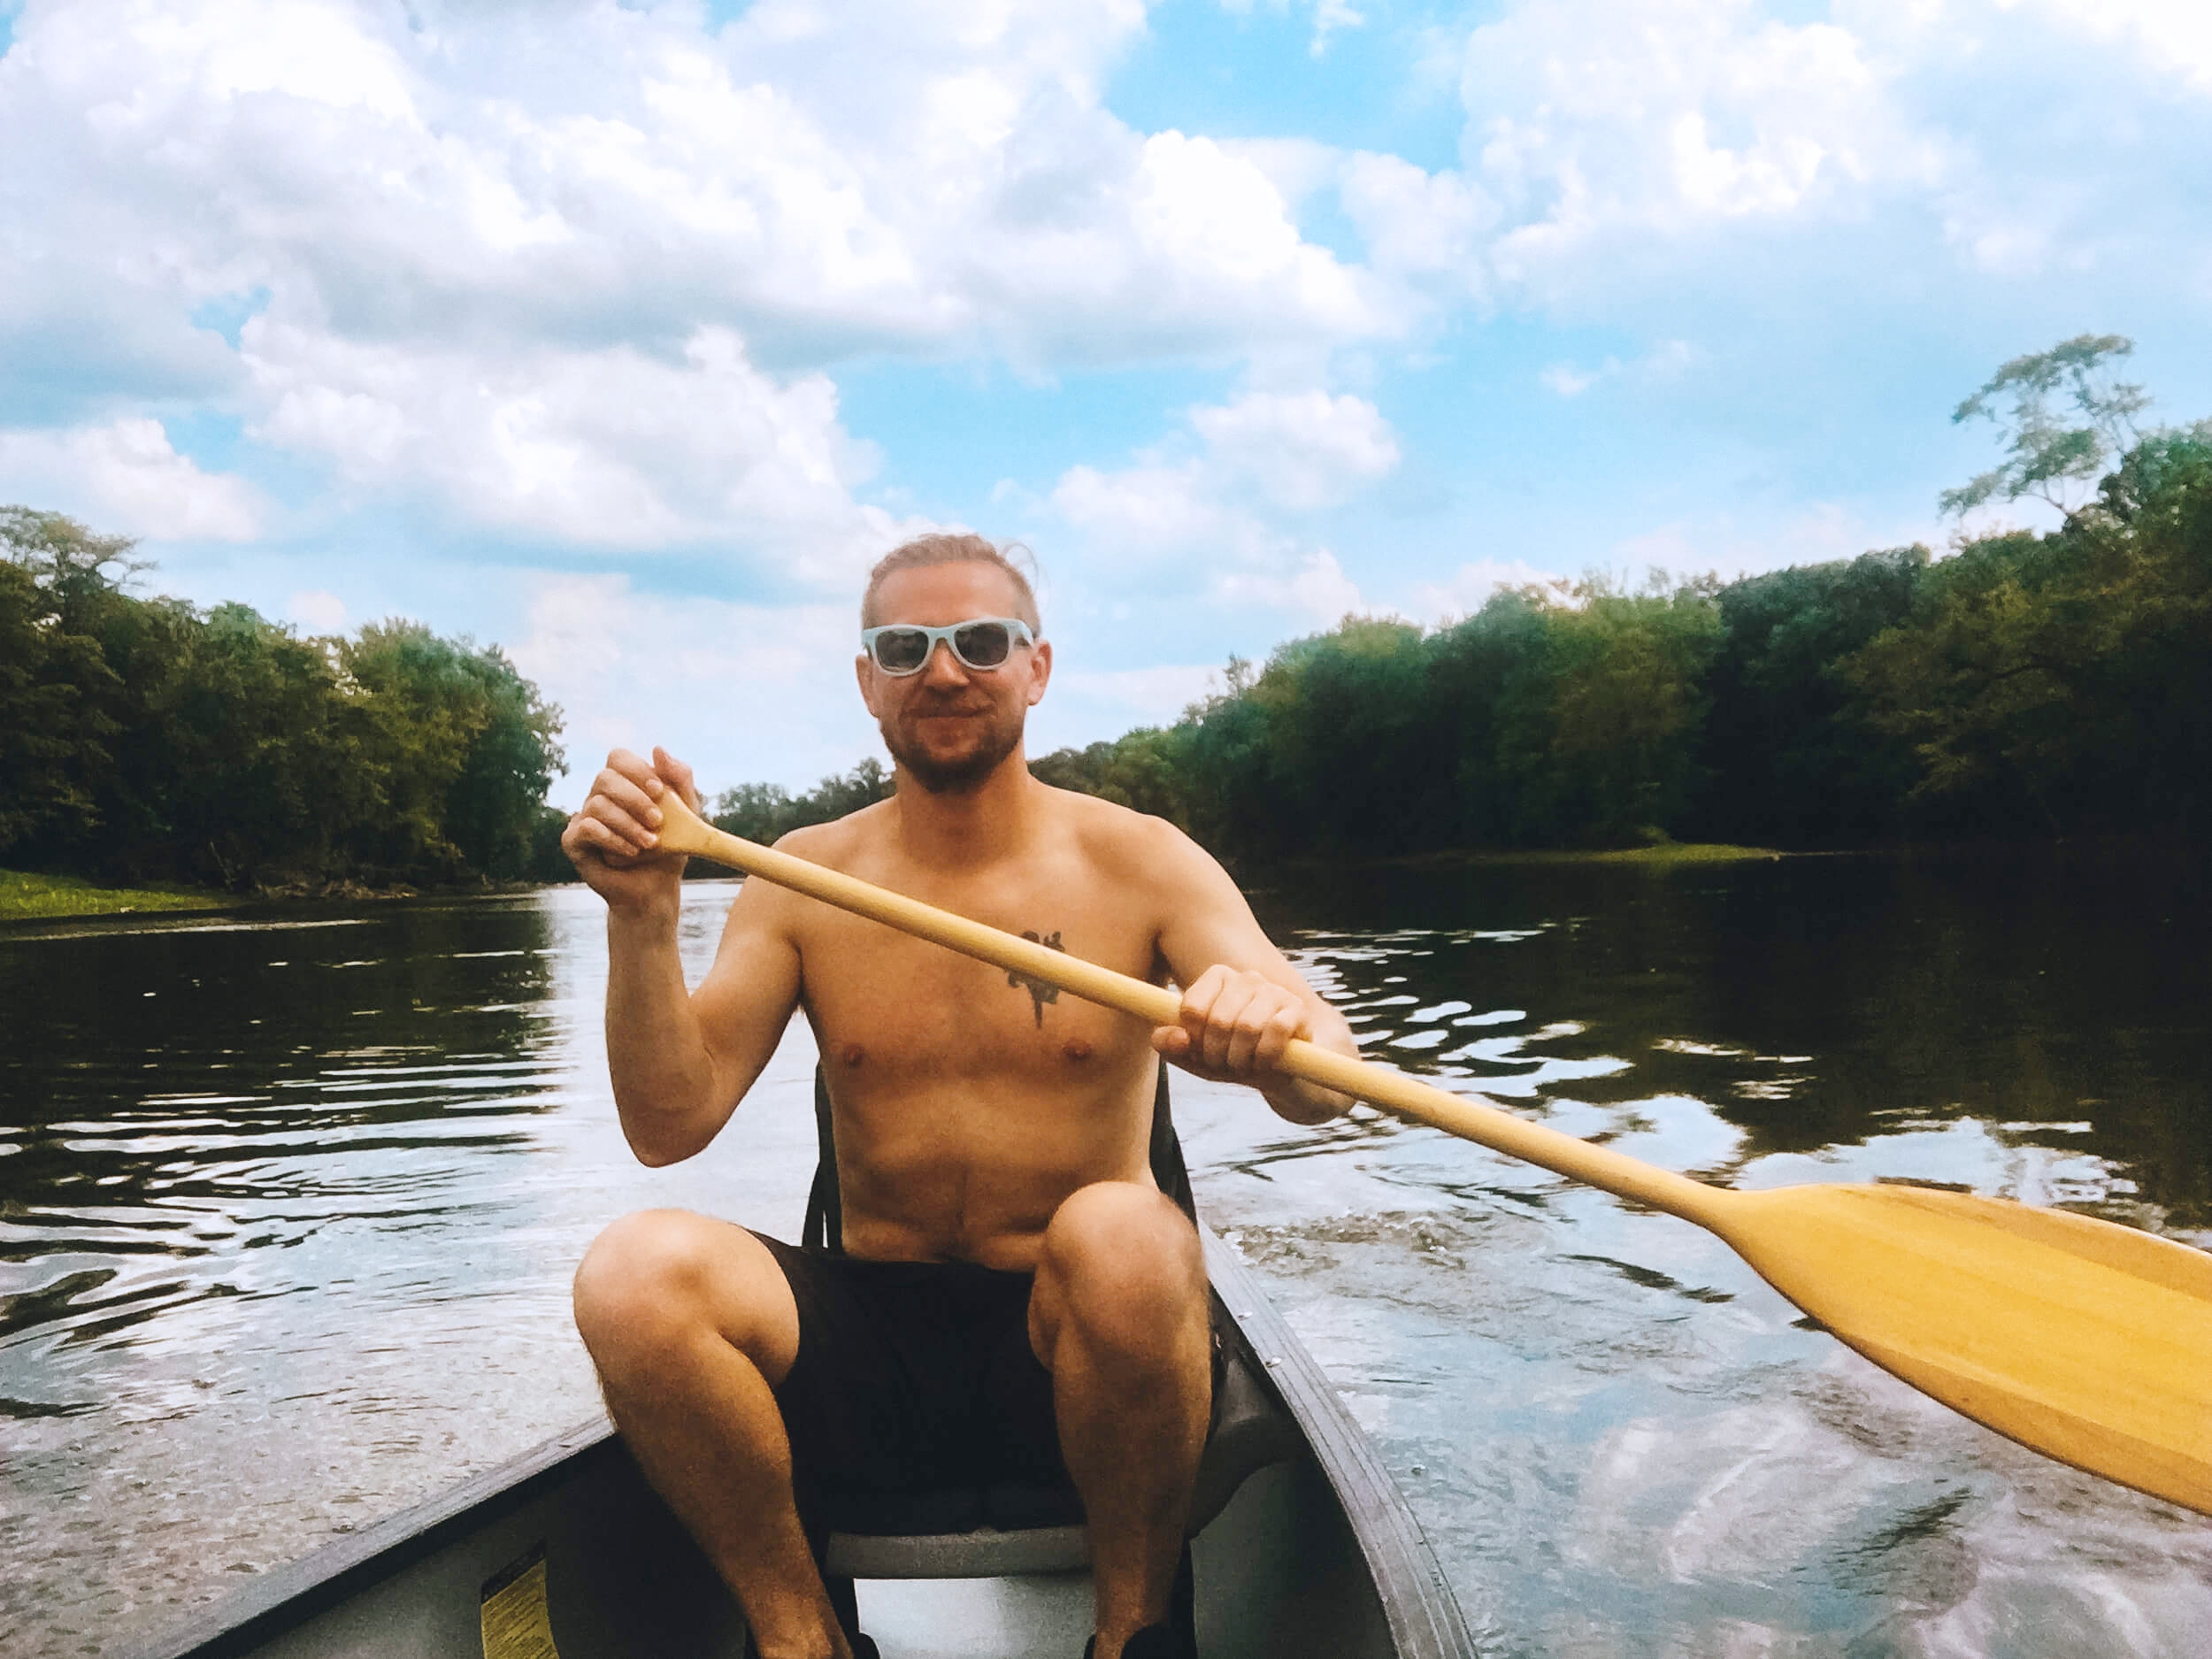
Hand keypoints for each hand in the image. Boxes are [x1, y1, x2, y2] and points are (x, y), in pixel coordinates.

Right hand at [562, 746, 701, 909]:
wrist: (657, 886)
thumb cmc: (671, 846)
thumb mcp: (687, 811)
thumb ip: (679, 778)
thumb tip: (657, 749)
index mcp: (624, 783)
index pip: (618, 758)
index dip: (637, 770)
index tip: (659, 791)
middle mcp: (599, 796)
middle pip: (604, 778)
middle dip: (634, 798)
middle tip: (657, 820)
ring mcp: (583, 817)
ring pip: (597, 805)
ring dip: (628, 824)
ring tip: (650, 843)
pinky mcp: (573, 841)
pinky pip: (585, 828)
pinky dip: (612, 839)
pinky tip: (631, 852)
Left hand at [1152, 965, 1313, 1082]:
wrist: (1283, 1075)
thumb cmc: (1234, 1058)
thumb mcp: (1196, 1057)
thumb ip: (1172, 1046)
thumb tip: (1174, 1037)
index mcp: (1218, 978)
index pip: (1191, 1008)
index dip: (1193, 1040)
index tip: (1201, 1051)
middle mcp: (1246, 978)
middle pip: (1217, 1020)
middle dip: (1217, 1055)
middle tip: (1225, 1064)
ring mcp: (1274, 991)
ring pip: (1247, 1026)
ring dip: (1241, 1059)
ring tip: (1244, 1065)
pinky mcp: (1297, 1009)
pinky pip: (1276, 1031)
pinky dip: (1265, 1056)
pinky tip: (1266, 1062)